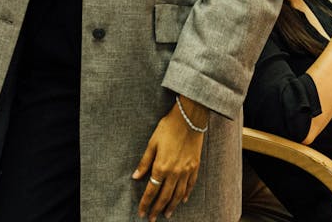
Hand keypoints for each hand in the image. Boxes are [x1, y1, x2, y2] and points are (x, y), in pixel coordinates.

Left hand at [132, 96, 207, 219]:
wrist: (189, 119)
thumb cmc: (167, 128)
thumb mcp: (152, 143)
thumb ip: (144, 162)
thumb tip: (136, 176)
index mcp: (161, 166)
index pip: (152, 190)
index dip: (146, 202)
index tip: (142, 212)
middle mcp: (175, 172)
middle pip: (165, 195)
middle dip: (157, 208)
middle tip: (152, 218)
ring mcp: (187, 170)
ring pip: (179, 194)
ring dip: (171, 205)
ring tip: (166, 214)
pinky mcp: (195, 167)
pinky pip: (190, 185)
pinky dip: (186, 194)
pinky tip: (182, 200)